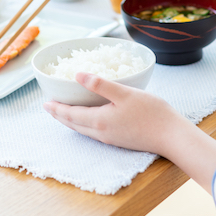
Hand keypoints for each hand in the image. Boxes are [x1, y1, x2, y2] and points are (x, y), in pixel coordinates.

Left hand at [43, 72, 187, 154]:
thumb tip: (78, 75)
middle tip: (50, 107)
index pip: (70, 115)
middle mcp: (102, 132)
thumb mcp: (125, 93)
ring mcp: (111, 138)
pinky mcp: (119, 140)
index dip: (56, 109)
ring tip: (65, 113)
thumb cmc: (151, 112)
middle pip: (74, 125)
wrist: (170, 136)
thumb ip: (100, 85)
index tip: (45, 103)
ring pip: (84, 130)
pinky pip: (94, 132)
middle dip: (60, 116)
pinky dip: (84, 124)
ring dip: (71, 121)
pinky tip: (89, 119)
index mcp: (100, 120)